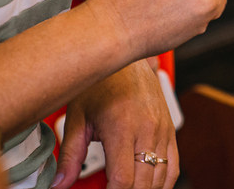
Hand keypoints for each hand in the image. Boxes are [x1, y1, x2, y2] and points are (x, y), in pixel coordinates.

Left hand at [54, 62, 177, 188]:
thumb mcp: (77, 118)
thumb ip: (69, 155)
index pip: (122, 179)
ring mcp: (162, 130)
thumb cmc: (101, 83)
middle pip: (143, 183)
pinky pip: (174, 165)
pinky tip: (149, 187)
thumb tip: (59, 184)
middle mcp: (147, 130)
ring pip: (161, 177)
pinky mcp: (170, 129)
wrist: (127, 57)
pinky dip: (163, 183)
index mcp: (122, 127)